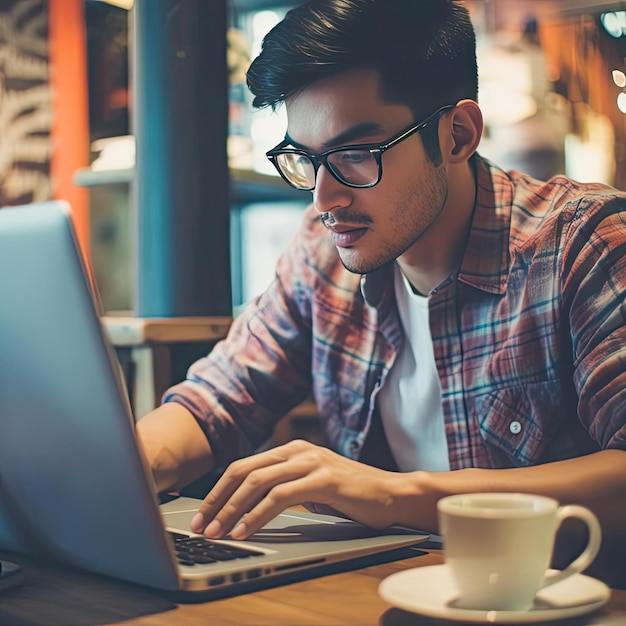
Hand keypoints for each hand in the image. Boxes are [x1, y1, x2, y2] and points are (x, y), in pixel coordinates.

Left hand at [189, 439, 404, 539]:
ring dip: (232, 510)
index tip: (204, 513)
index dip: (220, 490)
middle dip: (218, 499)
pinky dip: (257, 516)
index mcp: (292, 450)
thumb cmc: (352, 494)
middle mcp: (298, 450)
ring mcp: (311, 462)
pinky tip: (245, 532)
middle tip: (202, 524)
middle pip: (244, 471)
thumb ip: (285, 487)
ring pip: (258, 483)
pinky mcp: (323, 479)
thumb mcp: (312, 486)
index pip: (245, 466)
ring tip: (217, 532)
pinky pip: (279, 497)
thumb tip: (250, 507)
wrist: (391, 494)